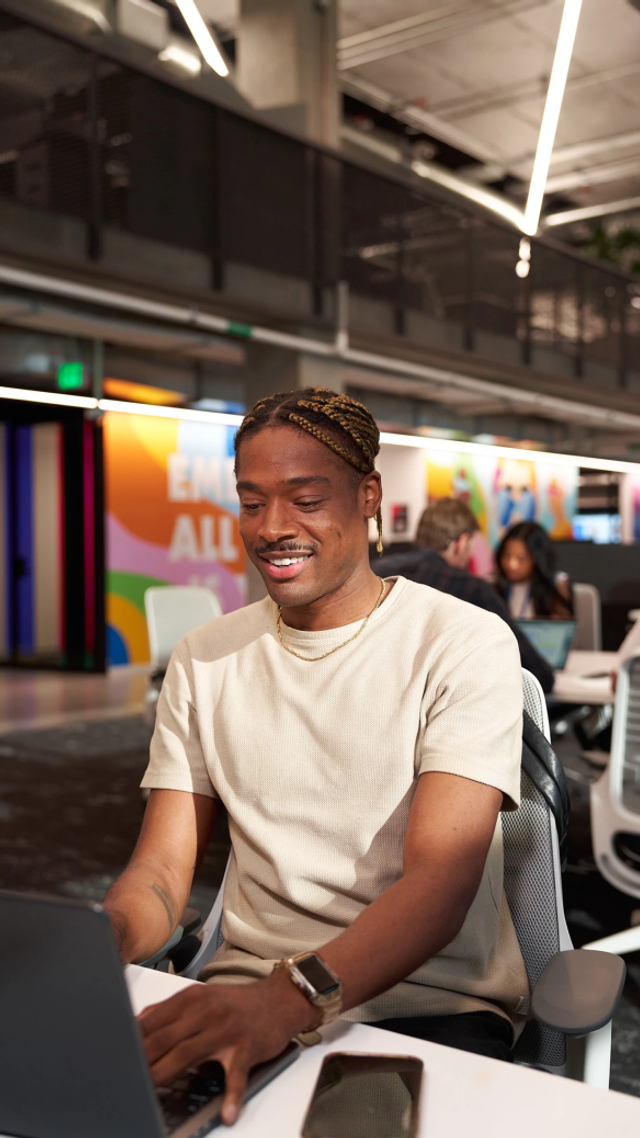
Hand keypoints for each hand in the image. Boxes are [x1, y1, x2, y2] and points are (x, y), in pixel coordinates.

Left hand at [137, 973, 312, 1124]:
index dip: (132, 1042)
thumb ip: (171, 1011)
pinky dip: (231, 1096)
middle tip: (123, 1079)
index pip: (153, 1022)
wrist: (280, 999)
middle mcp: (206, 1012)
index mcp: (191, 999)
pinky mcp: (247, 1048)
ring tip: (148, 1094)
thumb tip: (138, 1023)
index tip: (115, 1058)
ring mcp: (226, 1030)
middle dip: (141, 1061)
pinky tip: (226, 1113)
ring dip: (165, 1074)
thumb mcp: (202, 997)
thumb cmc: (236, 1004)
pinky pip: (236, 1076)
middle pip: (164, 1039)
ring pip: (188, 1055)